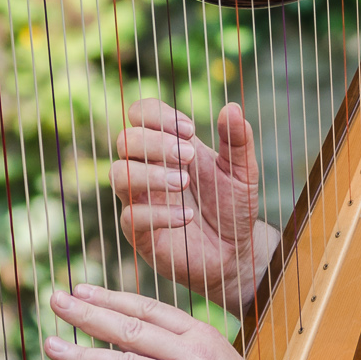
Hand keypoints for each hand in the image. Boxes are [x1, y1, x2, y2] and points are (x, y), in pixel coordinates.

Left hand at [45, 285, 292, 359]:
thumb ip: (179, 354)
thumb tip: (136, 353)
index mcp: (199, 335)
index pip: (147, 308)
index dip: (110, 297)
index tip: (79, 289)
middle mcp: (190, 353)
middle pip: (129, 327)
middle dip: (86, 313)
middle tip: (53, 300)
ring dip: (81, 354)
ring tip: (50, 346)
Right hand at [109, 98, 276, 311]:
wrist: (235, 252)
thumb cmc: (232, 207)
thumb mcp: (242, 171)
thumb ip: (238, 140)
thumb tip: (232, 107)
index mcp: (167, 146)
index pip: (141, 113)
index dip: (159, 115)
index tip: (190, 130)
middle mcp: (147, 169)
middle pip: (125, 139)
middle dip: (156, 143)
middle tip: (189, 156)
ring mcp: (140, 200)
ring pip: (118, 173)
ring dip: (151, 174)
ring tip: (183, 182)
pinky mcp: (139, 233)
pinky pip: (131, 216)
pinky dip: (160, 214)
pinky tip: (187, 217)